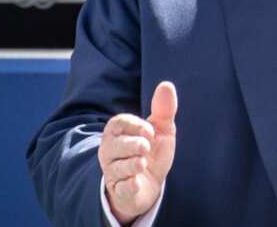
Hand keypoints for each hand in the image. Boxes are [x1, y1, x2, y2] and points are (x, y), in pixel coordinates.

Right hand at [98, 81, 177, 223]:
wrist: (150, 185)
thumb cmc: (152, 152)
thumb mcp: (161, 130)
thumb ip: (163, 110)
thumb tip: (166, 85)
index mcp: (118, 132)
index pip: (119, 123)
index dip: (135, 125)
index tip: (150, 131)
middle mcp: (110, 151)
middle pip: (114, 145)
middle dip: (131, 145)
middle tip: (145, 146)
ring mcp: (113, 172)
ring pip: (116, 167)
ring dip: (132, 164)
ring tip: (143, 163)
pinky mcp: (119, 191)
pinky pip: (120, 188)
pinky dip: (129, 186)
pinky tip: (137, 182)